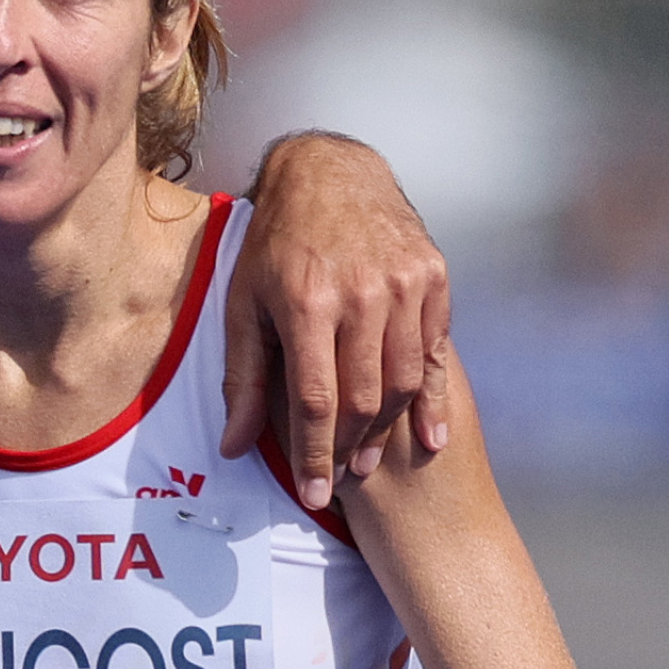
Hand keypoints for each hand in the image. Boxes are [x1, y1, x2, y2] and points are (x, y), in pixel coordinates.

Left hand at [218, 132, 451, 510]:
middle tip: (339, 481)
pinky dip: (432, 400)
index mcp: (307, 301)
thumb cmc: (277, 242)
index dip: (315, 455)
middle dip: (350, 451)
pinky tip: (428, 436)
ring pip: (403, 380)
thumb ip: (243, 375)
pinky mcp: (433, 277)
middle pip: (363, 398)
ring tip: (370, 461)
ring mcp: (404, 284)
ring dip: (388, 431)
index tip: (313, 494)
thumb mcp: (244, 302)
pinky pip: (435, 353)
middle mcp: (360, 294)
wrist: (331, 173)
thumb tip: (233, 445)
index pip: (316, 400)